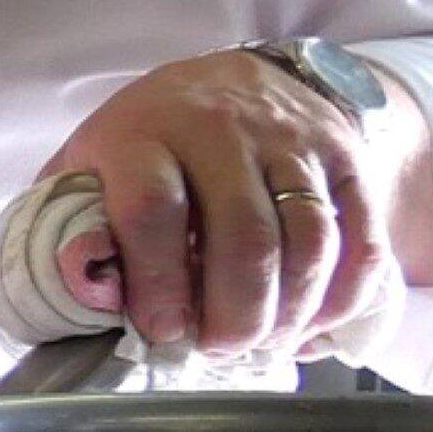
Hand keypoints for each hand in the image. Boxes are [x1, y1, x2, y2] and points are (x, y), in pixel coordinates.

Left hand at [45, 48, 421, 358]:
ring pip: (310, 239)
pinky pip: (360, 236)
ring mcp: (292, 142)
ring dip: (292, 310)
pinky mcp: (344, 159)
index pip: (154, 210)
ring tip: (264, 344)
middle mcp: (222, 131)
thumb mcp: (88, 168)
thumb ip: (73, 228)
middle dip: (236, 311)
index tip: (161, 329)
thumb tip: (78, 302)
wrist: (230, 83)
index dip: (158, 281)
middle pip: (246, 235)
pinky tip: (313, 325)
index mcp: (143, 135)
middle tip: (220, 348)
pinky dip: (344, 294)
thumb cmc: (147, 145)